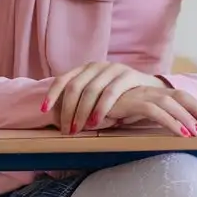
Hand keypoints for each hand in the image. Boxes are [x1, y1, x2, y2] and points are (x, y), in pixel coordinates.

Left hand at [43, 63, 166, 134]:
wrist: (152, 90)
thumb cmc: (121, 98)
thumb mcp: (98, 96)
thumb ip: (82, 101)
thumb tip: (60, 118)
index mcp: (85, 69)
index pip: (63, 80)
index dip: (52, 95)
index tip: (44, 110)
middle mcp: (97, 66)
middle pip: (75, 87)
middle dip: (68, 110)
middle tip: (66, 130)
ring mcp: (112, 69)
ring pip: (90, 91)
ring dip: (82, 112)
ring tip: (79, 129)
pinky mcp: (127, 75)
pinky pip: (110, 93)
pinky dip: (100, 109)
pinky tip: (95, 122)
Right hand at [100, 85, 196, 137]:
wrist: (76, 105)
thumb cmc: (97, 112)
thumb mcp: (124, 115)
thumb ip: (139, 117)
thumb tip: (157, 127)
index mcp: (146, 92)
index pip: (175, 95)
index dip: (193, 105)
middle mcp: (144, 89)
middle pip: (178, 95)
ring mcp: (137, 93)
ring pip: (170, 103)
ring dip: (187, 118)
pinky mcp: (129, 102)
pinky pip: (157, 111)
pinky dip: (172, 123)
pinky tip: (182, 134)